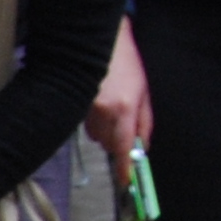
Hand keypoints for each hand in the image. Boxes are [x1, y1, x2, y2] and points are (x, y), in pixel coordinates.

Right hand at [85, 20, 151, 156]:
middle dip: (116, 142)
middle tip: (123, 127)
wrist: (98, 40)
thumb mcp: (144, 91)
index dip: (123, 167)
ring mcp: (86, 109)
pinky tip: (99, 103)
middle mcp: (104, 112)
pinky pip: (87, 125)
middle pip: (108, 144)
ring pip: (96, 136)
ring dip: (105, 131)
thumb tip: (142, 146)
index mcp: (125, 108)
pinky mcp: (76, 106)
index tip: (125, 181)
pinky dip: (95, 121)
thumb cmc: (126, 62)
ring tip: (110, 108)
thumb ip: (145, 122)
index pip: (123, 147)